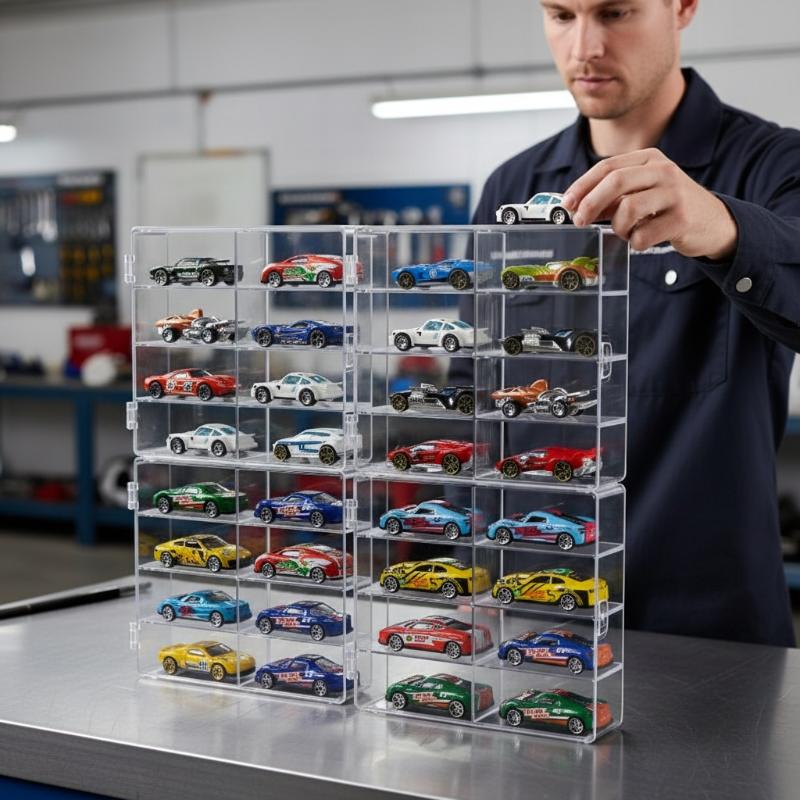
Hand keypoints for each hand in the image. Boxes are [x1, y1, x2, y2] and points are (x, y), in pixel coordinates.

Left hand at [562, 148, 737, 260]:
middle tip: (579, 221)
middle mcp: (663, 171)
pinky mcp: (682, 219)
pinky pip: (643, 235)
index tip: (567, 204)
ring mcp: (675, 193)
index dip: (582, 186)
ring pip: (627, 209)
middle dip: (590, 204)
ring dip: (618, 227)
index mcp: (650, 159)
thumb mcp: (643, 192)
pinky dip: (636, 242)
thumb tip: (577, 207)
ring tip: (626, 232)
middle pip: (615, 182)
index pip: (607, 167)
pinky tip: (644, 240)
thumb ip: (613, 197)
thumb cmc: (670, 207)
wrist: (713, 222)